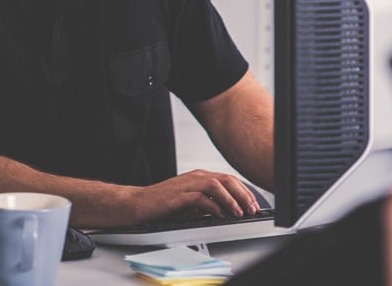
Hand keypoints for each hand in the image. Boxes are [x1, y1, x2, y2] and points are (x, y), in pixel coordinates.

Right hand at [126, 170, 260, 223]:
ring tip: (238, 212)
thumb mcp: (190, 200)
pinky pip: (199, 198)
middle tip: (251, 209)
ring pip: (215, 185)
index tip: (253, 204)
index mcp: (199, 177)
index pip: (228, 179)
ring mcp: (186, 185)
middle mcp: (194, 178)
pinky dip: (212, 206)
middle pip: (225, 179)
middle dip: (242, 194)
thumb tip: (227, 210)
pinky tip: (219, 215)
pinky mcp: (177, 196)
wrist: (138, 203)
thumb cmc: (162, 203)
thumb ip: (207, 202)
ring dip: (230, 199)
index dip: (243, 191)